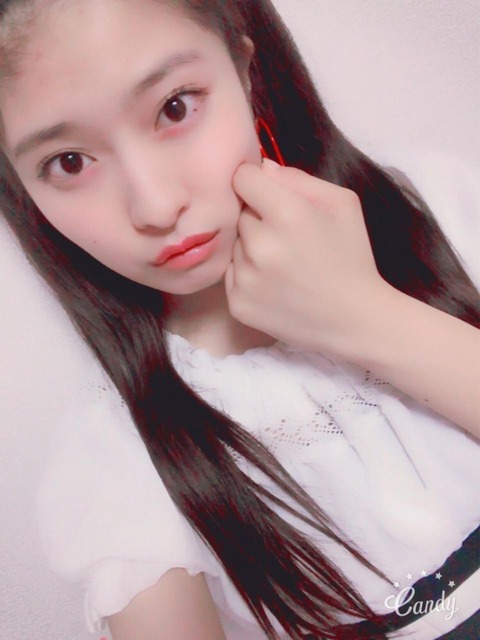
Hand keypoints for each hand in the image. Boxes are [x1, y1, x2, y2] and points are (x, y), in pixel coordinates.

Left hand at [225, 159, 392, 356]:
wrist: (355, 320)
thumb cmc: (352, 257)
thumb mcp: (342, 204)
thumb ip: (299, 179)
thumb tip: (262, 168)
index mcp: (287, 214)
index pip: (242, 178)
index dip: (255, 182)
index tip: (267, 194)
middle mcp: (260, 246)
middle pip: (239, 213)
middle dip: (258, 218)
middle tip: (286, 237)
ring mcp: (246, 279)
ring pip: (235, 244)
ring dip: (252, 248)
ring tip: (283, 264)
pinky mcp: (238, 304)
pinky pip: (231, 274)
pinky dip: (247, 276)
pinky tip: (275, 284)